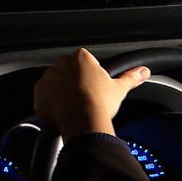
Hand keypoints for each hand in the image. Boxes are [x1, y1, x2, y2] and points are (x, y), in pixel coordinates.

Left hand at [34, 48, 149, 142]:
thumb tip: (143, 71)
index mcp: (80, 58)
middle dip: (72, 83)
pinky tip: (62, 113)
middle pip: (66, 71)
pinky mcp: (38, 95)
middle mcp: (60, 65)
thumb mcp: (119, 88)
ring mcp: (47, 79)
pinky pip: (42, 98)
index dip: (87, 75)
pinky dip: (49, 105)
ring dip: (59, 93)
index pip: (82, 61)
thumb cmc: (99, 103)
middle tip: (83, 98)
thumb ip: (130, 77)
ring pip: (53, 84)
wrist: (83, 122)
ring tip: (73, 107)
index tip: (91, 86)